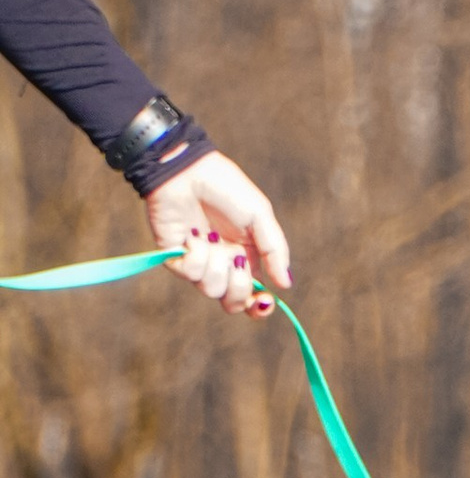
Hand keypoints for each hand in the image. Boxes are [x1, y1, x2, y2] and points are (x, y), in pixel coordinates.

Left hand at [144, 152, 290, 315]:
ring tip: (210, 238)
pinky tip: (194, 235)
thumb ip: (275, 251)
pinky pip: (190, 274)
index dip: (259, 306)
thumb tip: (286, 284)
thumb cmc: (226, 188)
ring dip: (215, 266)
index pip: (253, 295)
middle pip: (233, 302)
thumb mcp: (260, 216)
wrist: (186, 171)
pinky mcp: (175, 257)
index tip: (264, 301)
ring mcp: (198, 262)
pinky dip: (196, 256)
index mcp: (247, 256)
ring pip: (211, 290)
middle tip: (237, 261)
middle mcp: (223, 264)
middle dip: (238, 288)